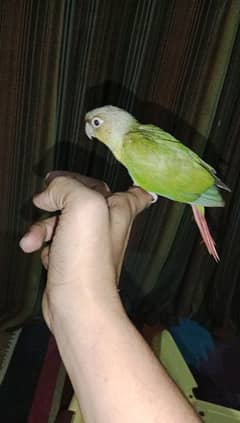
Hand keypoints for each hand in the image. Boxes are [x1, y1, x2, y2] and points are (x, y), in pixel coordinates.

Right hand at [19, 172, 151, 328]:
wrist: (76, 303)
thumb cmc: (87, 255)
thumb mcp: (83, 205)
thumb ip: (67, 186)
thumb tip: (49, 193)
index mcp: (119, 209)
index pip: (136, 192)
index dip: (130, 182)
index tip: (123, 179)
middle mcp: (107, 225)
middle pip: (84, 199)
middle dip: (60, 198)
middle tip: (44, 196)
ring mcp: (88, 243)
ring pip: (63, 220)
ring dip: (43, 226)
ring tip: (32, 239)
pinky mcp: (70, 260)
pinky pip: (54, 241)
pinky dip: (42, 244)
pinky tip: (36, 252)